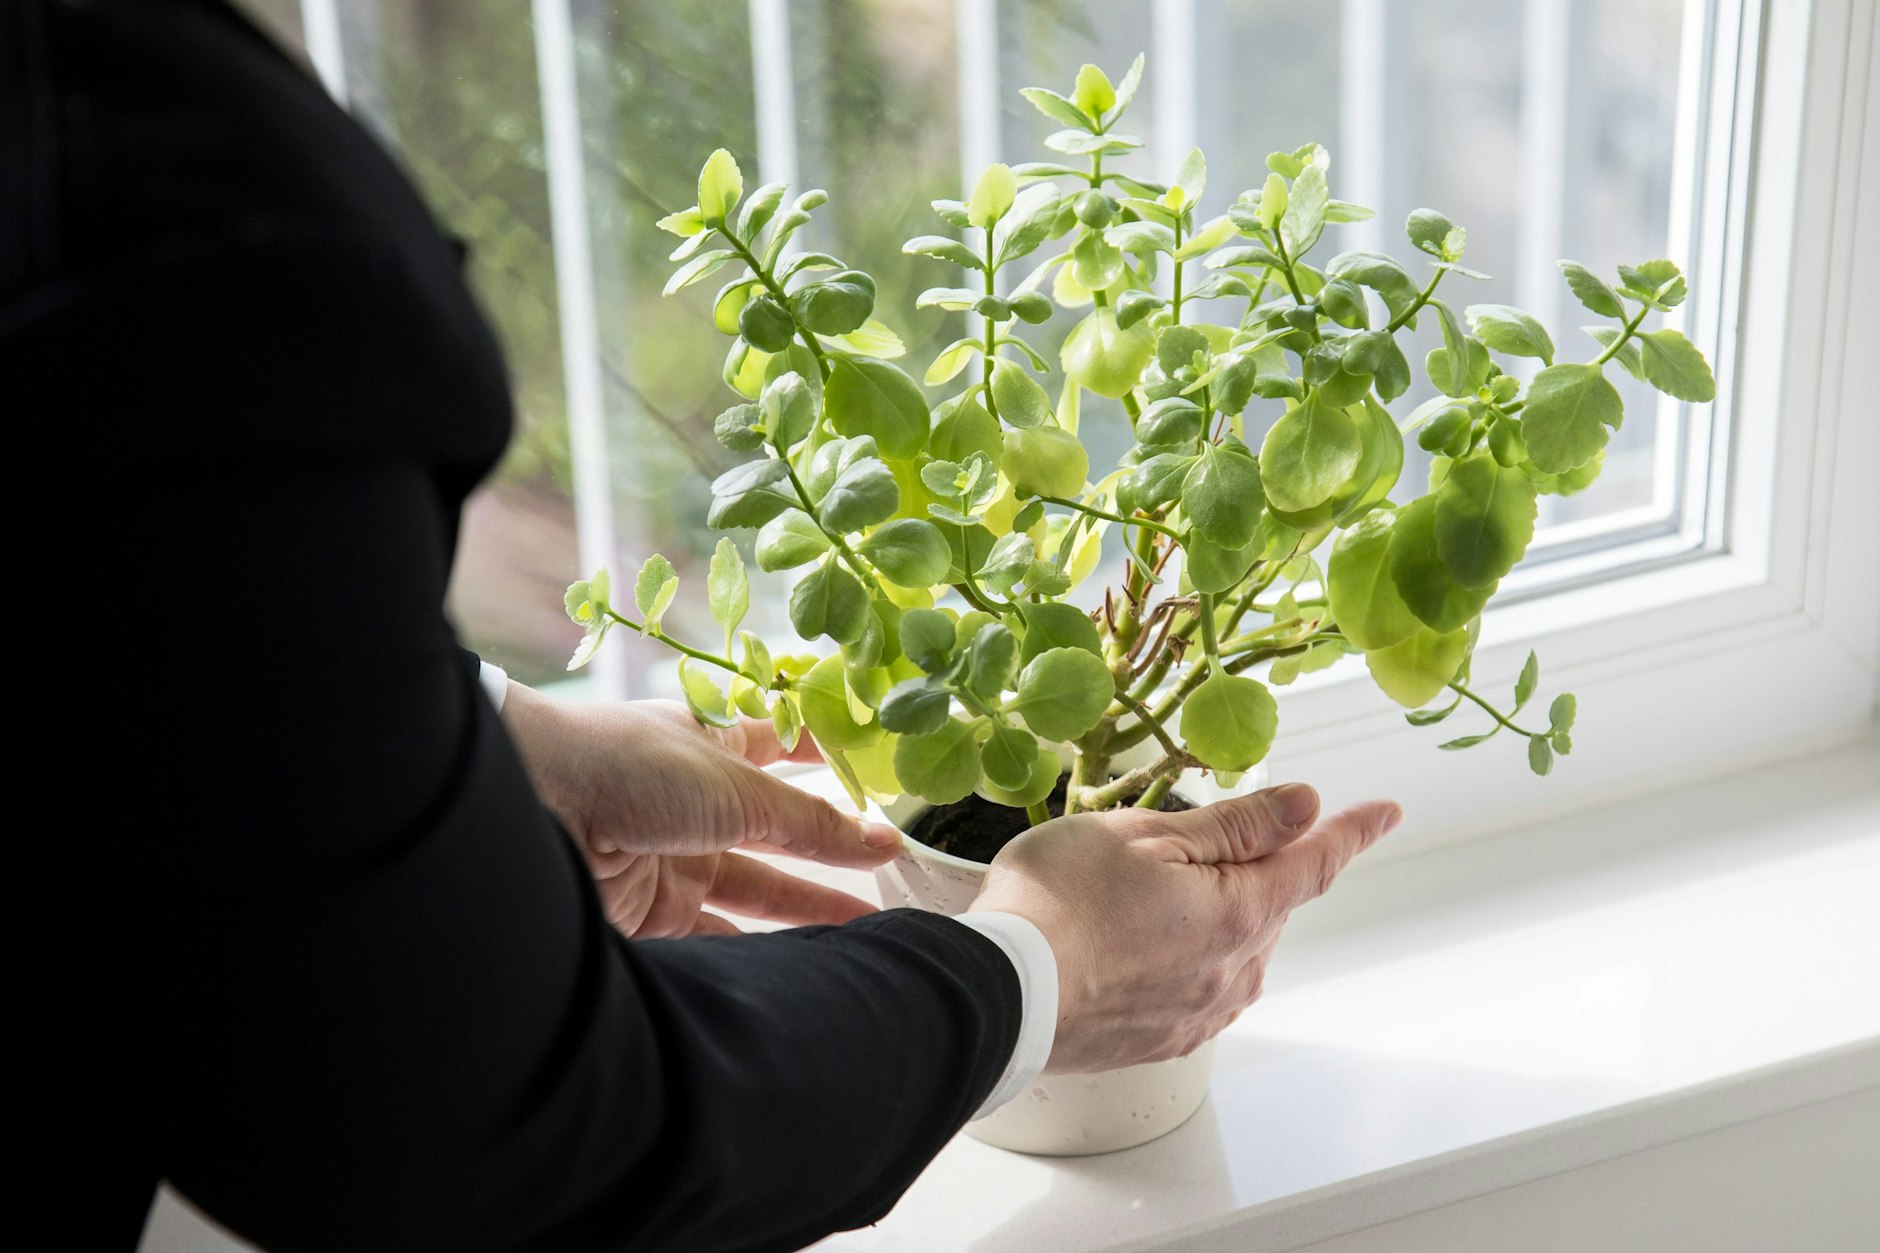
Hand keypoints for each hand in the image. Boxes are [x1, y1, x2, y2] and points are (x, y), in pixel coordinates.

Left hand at [501, 685, 901, 937]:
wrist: (524, 809)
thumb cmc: (626, 766)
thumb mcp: (734, 785)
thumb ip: (808, 821)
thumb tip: (883, 839)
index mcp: (710, 747)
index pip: (779, 747)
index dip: (824, 758)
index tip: (876, 774)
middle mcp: (693, 802)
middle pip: (776, 833)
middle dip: (832, 857)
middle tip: (898, 879)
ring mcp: (671, 859)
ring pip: (752, 891)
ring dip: (807, 912)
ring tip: (870, 935)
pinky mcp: (648, 915)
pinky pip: (715, 938)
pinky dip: (755, 953)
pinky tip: (801, 967)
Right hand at [968, 784, 1401, 1071]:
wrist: (999, 996)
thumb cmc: (1057, 905)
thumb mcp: (1145, 836)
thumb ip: (1233, 825)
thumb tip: (1304, 807)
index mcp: (1238, 911)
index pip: (1314, 862)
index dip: (1350, 831)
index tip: (1383, 812)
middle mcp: (1232, 971)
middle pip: (1269, 905)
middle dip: (1251, 869)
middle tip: (1187, 844)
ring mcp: (1197, 1012)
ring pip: (1237, 950)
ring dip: (1217, 916)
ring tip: (1148, 894)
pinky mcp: (1161, 1039)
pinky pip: (1201, 989)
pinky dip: (1189, 958)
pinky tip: (1142, 946)